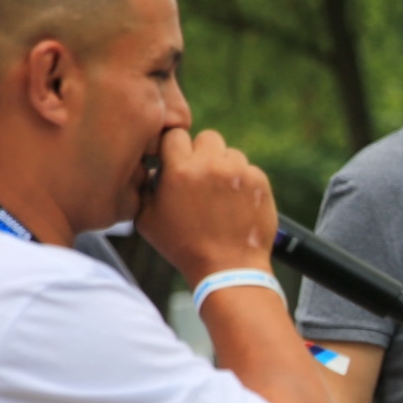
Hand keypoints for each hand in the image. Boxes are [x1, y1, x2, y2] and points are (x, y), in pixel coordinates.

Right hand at [136, 127, 279, 281]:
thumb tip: (150, 167)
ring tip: (218, 194)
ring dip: (224, 166)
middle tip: (199, 177)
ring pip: (230, 153)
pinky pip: (249, 169)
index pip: (175, 135)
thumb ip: (143, 187)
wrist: (228, 267)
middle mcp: (210, 165)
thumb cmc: (183, 246)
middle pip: (206, 137)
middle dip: (201, 153)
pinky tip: (236, 202)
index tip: (176, 162)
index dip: (174, 149)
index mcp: (179, 170)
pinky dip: (243, 181)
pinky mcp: (259, 181)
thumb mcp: (147, 219)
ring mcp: (238, 172)